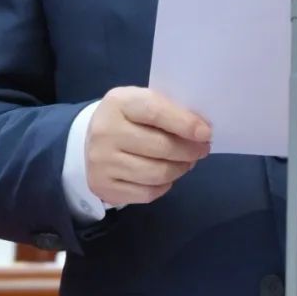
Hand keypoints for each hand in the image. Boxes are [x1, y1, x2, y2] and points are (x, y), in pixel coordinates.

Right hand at [84, 87, 210, 207]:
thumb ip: (168, 111)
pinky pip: (147, 193)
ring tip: (186, 162)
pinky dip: (164, 186)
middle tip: (202, 150)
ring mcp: (101, 162)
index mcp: (119, 102)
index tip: (206, 133)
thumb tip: (201, 131)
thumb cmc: (128, 119)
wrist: (90, 141)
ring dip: (180, 169)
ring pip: (157, 173)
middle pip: (160, 147)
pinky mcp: (103, 187)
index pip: (155, 111)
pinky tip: (166, 176)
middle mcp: (105, 132)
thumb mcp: (142, 102)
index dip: (184, 123)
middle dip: (189, 150)